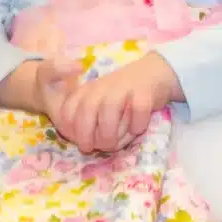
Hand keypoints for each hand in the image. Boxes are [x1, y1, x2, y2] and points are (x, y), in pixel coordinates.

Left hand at [49, 54, 182, 154]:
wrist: (153, 72)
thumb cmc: (122, 96)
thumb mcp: (99, 104)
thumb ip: (88, 121)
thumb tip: (86, 145)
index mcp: (86, 92)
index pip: (68, 111)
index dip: (71, 131)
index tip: (83, 143)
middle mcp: (101, 88)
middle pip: (86, 111)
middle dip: (87, 135)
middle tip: (96, 148)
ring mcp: (123, 87)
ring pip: (109, 110)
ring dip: (109, 133)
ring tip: (114, 144)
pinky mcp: (144, 91)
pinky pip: (138, 109)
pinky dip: (137, 124)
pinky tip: (138, 129)